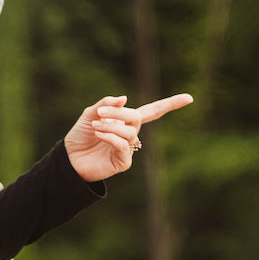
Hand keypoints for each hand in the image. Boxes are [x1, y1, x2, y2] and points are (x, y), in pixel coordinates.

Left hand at [63, 93, 193, 181]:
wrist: (69, 158)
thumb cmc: (80, 135)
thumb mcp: (90, 114)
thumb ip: (106, 105)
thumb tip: (125, 98)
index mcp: (126, 121)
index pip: (153, 111)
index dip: (170, 104)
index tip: (189, 98)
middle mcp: (131, 134)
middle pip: (137, 117)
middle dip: (119, 113)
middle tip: (99, 113)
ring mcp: (129, 149)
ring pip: (130, 131)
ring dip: (112, 125)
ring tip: (95, 126)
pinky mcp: (123, 162)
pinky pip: (122, 145)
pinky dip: (111, 136)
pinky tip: (99, 134)